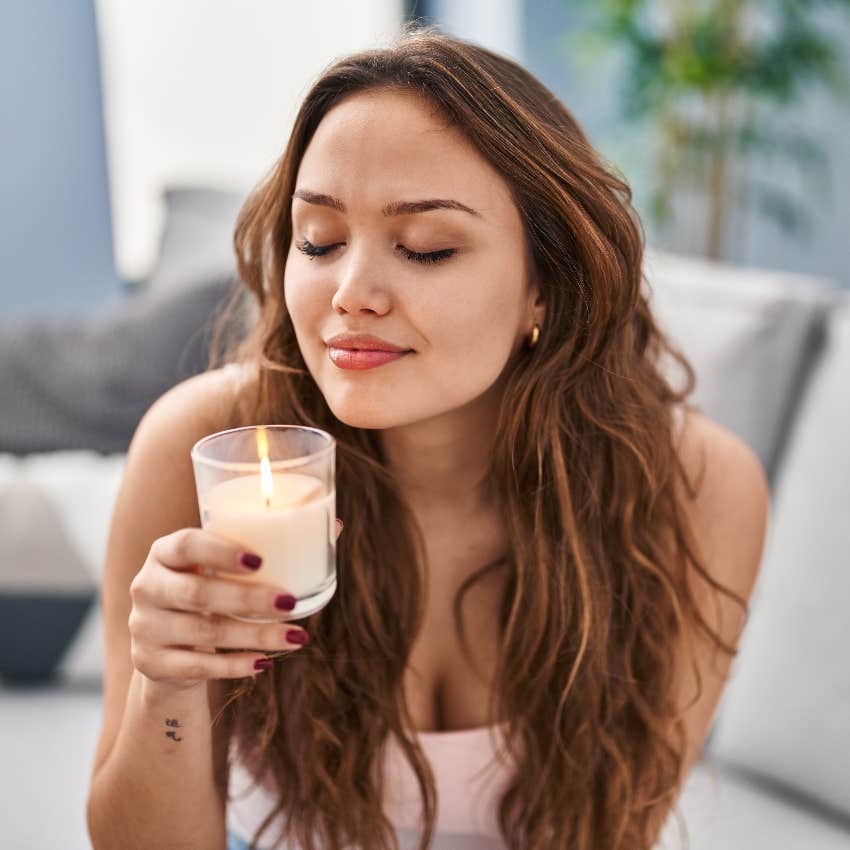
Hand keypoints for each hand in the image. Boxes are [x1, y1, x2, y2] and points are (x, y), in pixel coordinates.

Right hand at [128, 519, 342, 691]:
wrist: (167, 648)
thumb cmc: (211, 592)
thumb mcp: (227, 569)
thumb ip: (270, 547)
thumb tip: (334, 526)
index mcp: (165, 552)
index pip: (186, 544)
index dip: (220, 551)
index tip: (259, 559)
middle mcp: (147, 586)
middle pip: (197, 592)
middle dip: (248, 598)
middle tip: (290, 602)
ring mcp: (144, 627)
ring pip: (203, 632)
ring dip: (254, 636)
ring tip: (296, 637)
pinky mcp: (149, 663)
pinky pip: (196, 667)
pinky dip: (234, 666)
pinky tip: (264, 663)